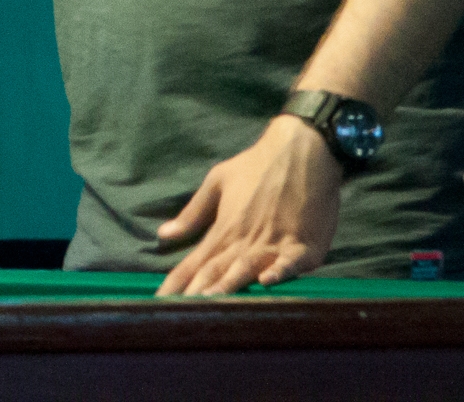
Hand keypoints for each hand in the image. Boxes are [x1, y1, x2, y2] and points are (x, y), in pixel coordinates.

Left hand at [154, 117, 341, 295]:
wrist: (303, 149)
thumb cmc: (258, 165)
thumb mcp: (217, 182)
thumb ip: (192, 213)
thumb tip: (162, 235)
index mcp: (224, 228)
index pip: (194, 262)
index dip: (176, 283)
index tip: (159, 302)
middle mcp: (245, 239)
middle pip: (217, 271)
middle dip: (198, 294)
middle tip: (180, 314)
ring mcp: (274, 242)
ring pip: (247, 268)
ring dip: (230, 286)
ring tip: (212, 303)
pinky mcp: (305, 244)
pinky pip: (290, 261)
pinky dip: (279, 271)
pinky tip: (267, 280)